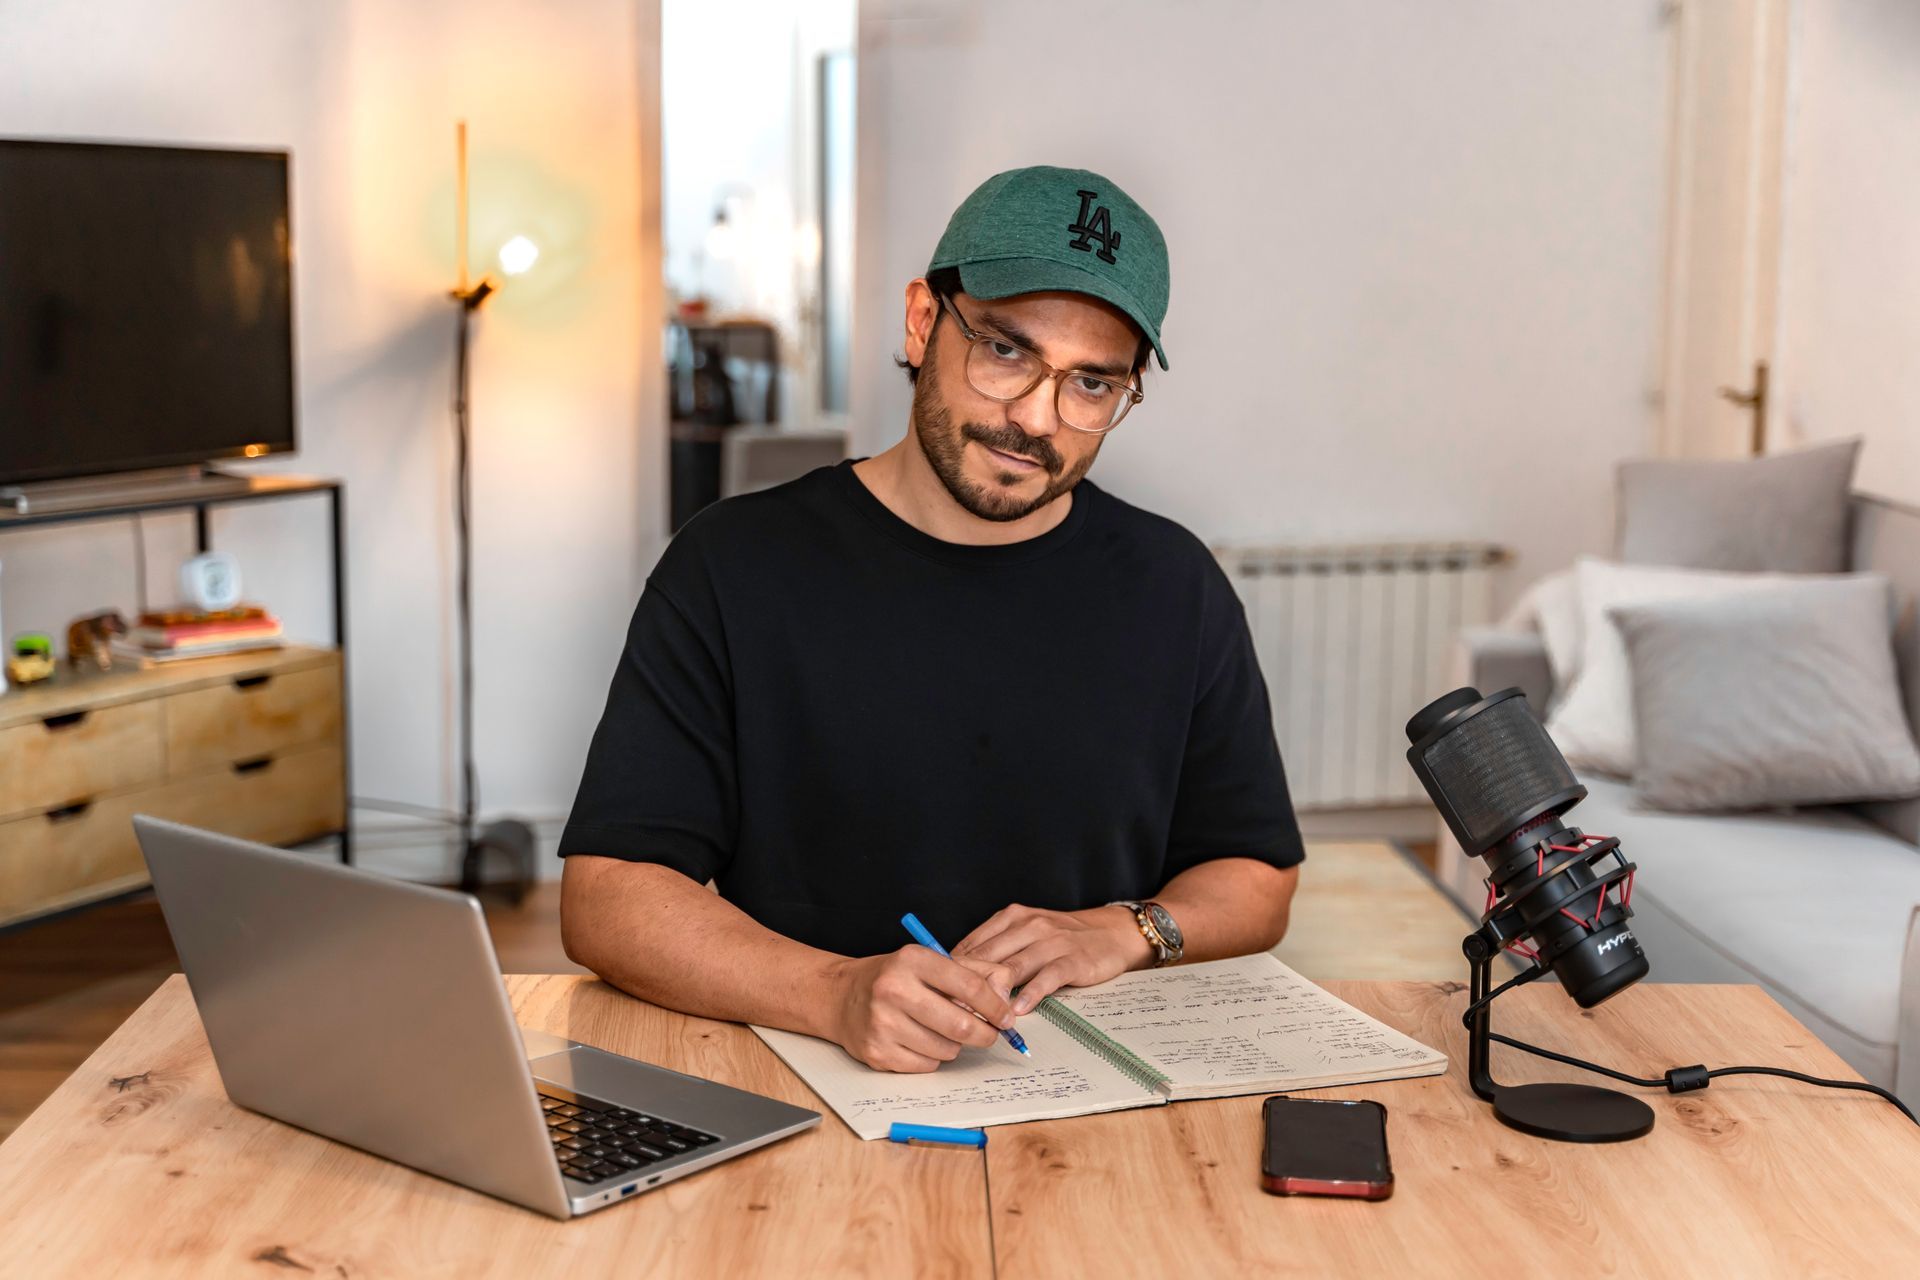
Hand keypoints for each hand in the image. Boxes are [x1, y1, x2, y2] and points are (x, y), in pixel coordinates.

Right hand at [827, 946, 1016, 1072]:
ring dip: (954, 1045)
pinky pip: (927, 1066)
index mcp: (913, 960)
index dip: (996, 1006)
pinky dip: (932, 1058)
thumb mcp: (931, 961)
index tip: (1006, 1018)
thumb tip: (1006, 998)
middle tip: (989, 1034)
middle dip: (984, 1034)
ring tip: (941, 1030)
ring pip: (946, 1049)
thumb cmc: (893, 978)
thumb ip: (974, 972)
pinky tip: (920, 1041)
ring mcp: (882, 1023)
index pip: (970, 986)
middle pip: (961, 1024)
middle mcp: (894, 989)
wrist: (840, 997)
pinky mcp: (877, 1052)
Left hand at [952, 904, 1154, 1014]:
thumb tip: (959, 974)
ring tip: (975, 1015)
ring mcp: (1051, 942)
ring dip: (992, 993)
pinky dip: (1029, 995)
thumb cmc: (1064, 937)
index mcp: (1012, 917)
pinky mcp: (1072, 960)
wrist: (1112, 932)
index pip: (974, 943)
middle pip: (988, 956)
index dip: (952, 969)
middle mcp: (1029, 925)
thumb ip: (998, 948)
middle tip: (946, 1009)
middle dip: (965, 984)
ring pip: (1012, 968)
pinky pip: (1046, 978)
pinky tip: (1017, 1011)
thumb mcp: (1027, 932)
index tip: (937, 991)